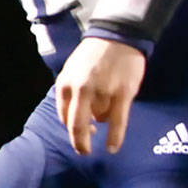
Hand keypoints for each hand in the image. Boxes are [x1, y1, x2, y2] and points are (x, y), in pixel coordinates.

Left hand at [54, 36, 146, 154]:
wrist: (117, 35)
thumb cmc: (93, 55)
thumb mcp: (71, 71)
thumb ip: (70, 93)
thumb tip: (72, 119)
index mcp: (65, 84)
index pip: (64, 116)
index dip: (72, 128)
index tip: (80, 133)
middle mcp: (80, 90)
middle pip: (76, 126)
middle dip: (79, 143)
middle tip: (83, 152)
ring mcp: (102, 92)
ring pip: (100, 119)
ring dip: (104, 118)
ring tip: (111, 100)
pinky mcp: (122, 93)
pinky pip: (117, 122)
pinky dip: (115, 137)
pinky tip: (112, 148)